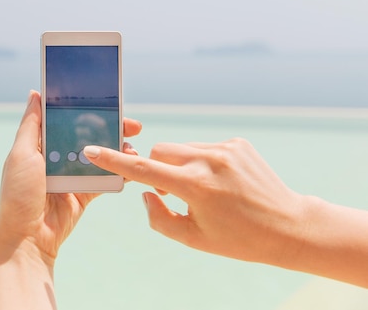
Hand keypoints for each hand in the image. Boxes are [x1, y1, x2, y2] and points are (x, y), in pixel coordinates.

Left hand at [0, 91, 140, 309]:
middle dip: (111, 128)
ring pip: (100, 156)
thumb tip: (35, 93)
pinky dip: (119, 173)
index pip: (67, 119)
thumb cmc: (18, 194)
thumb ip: (31, 124)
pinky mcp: (84, 194)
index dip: (88, 109)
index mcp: (40, 144)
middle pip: (89, 136)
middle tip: (133, 126)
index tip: (109, 102)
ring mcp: (71, 176)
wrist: (26, 239)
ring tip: (133, 149)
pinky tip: (131, 167)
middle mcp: (57, 157)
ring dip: (118, 150)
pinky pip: (105, 180)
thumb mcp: (21, 153)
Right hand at [83, 138, 305, 264]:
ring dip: (181, 166)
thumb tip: (147, 192)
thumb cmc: (239, 239)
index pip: (144, 169)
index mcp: (196, 186)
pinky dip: (201, 162)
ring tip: (205, 190)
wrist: (289, 227)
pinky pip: (203, 147)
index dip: (114, 161)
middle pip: (161, 151)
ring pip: (182, 148)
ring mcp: (225, 148)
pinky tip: (222, 182)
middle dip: (158, 168)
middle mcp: (209, 160)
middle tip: (172, 192)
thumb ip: (159, 216)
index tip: (92, 150)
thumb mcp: (193, 239)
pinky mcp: (237, 143)